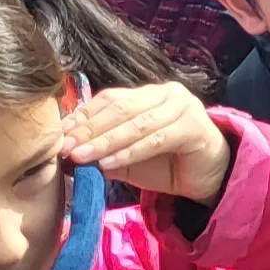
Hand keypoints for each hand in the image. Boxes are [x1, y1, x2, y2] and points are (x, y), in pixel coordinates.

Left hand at [62, 80, 235, 202]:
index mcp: (148, 94)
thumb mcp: (127, 158)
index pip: (109, 100)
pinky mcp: (194, 125)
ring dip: (105, 141)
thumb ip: (103, 152)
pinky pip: (156, 138)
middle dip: (90, 129)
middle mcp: (166, 93)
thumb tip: (67, 154)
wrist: (209, 177)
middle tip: (66, 148)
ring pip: (136, 123)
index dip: (83, 117)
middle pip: (120, 108)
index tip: (60, 135)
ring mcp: (182, 106)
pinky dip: (130, 151)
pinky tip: (109, 162)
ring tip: (81, 156)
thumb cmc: (167, 164)